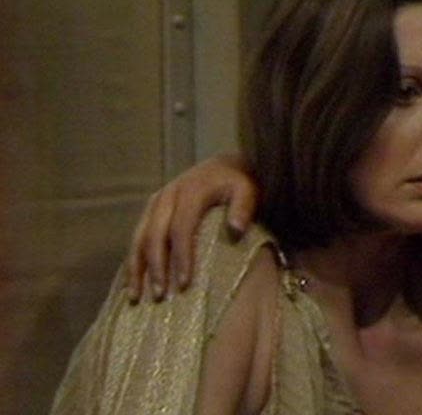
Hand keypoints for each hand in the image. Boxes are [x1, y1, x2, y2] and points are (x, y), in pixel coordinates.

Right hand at [126, 153, 257, 301]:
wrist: (226, 165)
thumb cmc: (240, 181)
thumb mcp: (247, 189)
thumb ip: (243, 206)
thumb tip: (235, 229)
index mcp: (190, 191)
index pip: (181, 228)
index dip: (181, 257)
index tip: (184, 284)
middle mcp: (167, 195)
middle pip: (154, 235)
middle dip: (155, 267)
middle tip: (160, 296)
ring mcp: (156, 202)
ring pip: (138, 237)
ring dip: (136, 268)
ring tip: (137, 297)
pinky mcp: (151, 209)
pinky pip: (137, 236)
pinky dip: (133, 260)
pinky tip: (132, 283)